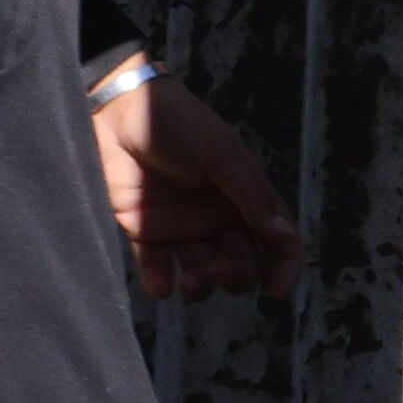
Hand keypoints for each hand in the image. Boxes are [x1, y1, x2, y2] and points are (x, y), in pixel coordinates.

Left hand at [97, 66, 302, 303]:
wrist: (119, 111)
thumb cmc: (181, 126)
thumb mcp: (223, 157)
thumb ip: (252, 196)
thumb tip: (282, 236)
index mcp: (245, 198)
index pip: (276, 240)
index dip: (283, 266)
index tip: (277, 291)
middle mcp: (217, 217)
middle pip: (239, 262)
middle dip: (234, 276)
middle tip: (218, 274)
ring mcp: (180, 225)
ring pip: (200, 270)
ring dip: (200, 284)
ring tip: (189, 284)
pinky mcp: (143, 229)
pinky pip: (155, 264)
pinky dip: (159, 280)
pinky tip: (160, 288)